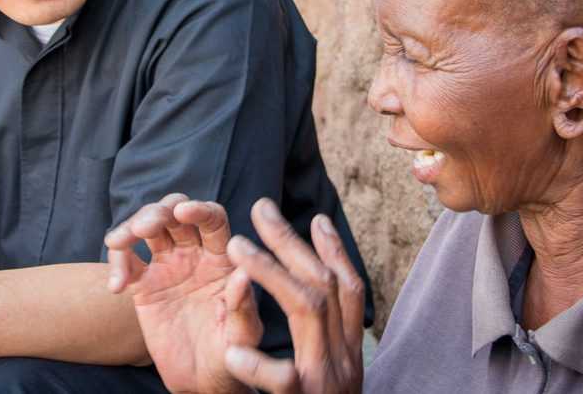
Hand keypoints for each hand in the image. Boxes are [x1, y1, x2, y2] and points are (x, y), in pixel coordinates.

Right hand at [106, 194, 261, 393]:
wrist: (199, 382)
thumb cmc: (230, 359)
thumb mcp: (241, 337)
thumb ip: (242, 308)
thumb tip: (241, 275)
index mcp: (222, 259)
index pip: (213, 220)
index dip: (199, 210)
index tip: (183, 212)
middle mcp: (195, 254)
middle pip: (175, 213)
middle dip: (159, 211)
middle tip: (146, 227)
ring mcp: (167, 266)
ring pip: (148, 227)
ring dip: (132, 225)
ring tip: (120, 242)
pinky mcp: (143, 284)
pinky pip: (126, 260)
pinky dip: (116, 262)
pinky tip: (116, 287)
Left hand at [222, 199, 364, 393]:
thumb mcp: (332, 375)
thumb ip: (326, 339)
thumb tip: (319, 293)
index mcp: (349, 351)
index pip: (349, 291)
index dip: (335, 253)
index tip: (317, 218)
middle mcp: (344, 359)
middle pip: (324, 285)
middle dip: (291, 242)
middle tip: (261, 207)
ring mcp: (327, 379)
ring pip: (307, 309)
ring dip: (271, 272)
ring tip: (236, 246)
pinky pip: (283, 378)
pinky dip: (258, 363)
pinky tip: (233, 349)